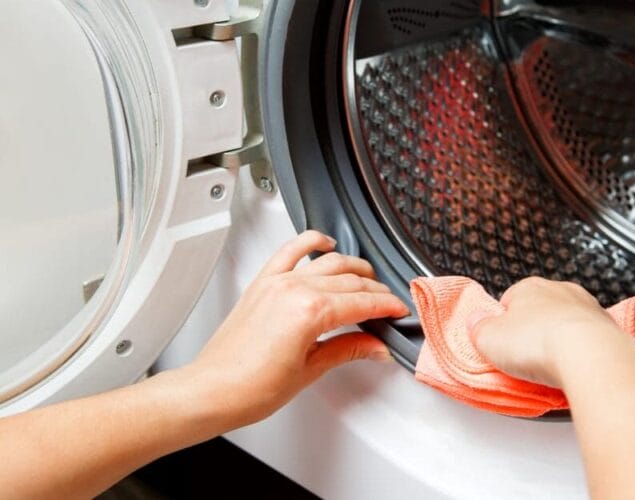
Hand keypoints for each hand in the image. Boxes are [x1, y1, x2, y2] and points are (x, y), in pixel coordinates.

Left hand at [182, 230, 408, 427]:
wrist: (212, 390)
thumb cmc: (251, 388)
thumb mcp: (310, 370)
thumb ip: (348, 350)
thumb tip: (376, 347)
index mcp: (310, 312)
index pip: (362, 302)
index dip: (387, 306)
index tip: (399, 311)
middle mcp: (294, 289)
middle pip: (350, 280)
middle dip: (376, 290)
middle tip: (389, 304)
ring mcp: (277, 281)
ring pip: (328, 261)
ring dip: (353, 267)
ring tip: (368, 279)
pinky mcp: (262, 282)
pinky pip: (290, 249)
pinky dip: (310, 241)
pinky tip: (325, 243)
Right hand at [466, 277, 634, 386]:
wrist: (590, 355)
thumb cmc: (541, 341)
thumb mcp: (489, 339)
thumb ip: (478, 328)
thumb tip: (474, 322)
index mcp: (528, 287)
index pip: (508, 301)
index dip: (502, 325)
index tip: (500, 343)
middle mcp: (560, 291)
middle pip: (539, 312)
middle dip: (532, 332)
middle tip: (523, 358)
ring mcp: (587, 308)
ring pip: (566, 325)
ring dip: (559, 342)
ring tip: (548, 368)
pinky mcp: (609, 329)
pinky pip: (588, 341)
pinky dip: (581, 354)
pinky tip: (572, 369)